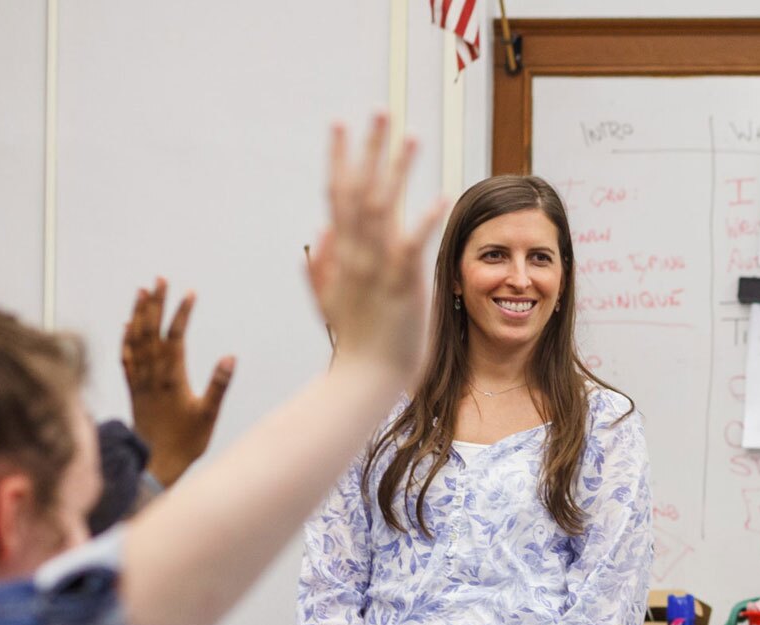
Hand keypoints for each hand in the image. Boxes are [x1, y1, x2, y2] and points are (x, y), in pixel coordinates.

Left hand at [120, 278, 234, 486]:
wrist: (154, 464)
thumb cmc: (186, 442)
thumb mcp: (209, 415)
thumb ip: (218, 386)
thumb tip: (229, 358)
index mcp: (172, 379)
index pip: (175, 338)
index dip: (181, 314)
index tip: (189, 293)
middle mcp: (152, 375)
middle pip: (151, 332)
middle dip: (155, 303)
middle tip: (160, 279)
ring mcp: (140, 381)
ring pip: (136, 341)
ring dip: (138, 314)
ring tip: (141, 292)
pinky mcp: (133, 390)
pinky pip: (126, 359)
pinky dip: (126, 340)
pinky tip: (127, 326)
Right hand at [305, 115, 443, 383]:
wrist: (364, 379)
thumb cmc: (355, 342)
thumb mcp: (328, 301)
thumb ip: (320, 266)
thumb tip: (319, 231)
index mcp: (342, 254)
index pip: (337, 194)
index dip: (339, 158)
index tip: (341, 125)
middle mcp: (356, 253)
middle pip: (359, 188)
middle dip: (370, 148)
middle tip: (381, 110)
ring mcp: (377, 267)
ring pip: (383, 207)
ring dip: (398, 170)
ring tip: (413, 136)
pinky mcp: (401, 285)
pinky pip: (412, 246)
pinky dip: (423, 221)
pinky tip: (440, 196)